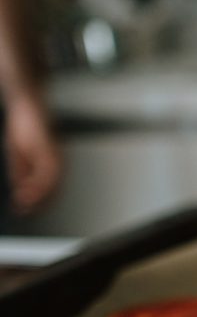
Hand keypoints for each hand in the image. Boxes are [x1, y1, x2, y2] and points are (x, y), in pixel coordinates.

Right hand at [5, 91, 60, 214]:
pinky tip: (29, 185)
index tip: (26, 211)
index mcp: (51, 164)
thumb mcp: (19, 155)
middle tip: (26, 210)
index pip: (50, 188)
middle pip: (54, 187)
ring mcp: (54, 153)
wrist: (26, 105)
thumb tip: (20, 193)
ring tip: (26, 202)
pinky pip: (48, 166)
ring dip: (39, 193)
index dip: (39, 202)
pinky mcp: (50, 146)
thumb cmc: (25, 128)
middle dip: (40, 201)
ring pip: (52, 180)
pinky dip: (39, 179)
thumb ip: (21, 174)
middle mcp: (56, 161)